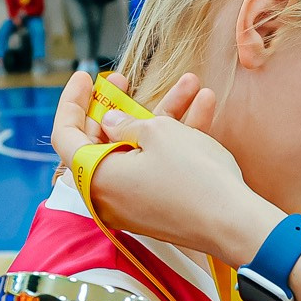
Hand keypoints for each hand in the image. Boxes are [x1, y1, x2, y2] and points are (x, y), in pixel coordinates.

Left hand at [50, 71, 279, 262]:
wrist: (235, 224)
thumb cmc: (193, 176)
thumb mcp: (159, 133)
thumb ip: (126, 123)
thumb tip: (110, 123)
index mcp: (95, 177)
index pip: (65, 136)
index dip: (72, 101)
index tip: (84, 76)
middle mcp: (107, 195)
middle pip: (100, 142)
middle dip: (117, 106)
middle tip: (125, 80)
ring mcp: (133, 204)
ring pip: (136, 151)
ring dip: (162, 115)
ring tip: (191, 84)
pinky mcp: (157, 207)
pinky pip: (154, 168)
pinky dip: (173, 141)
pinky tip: (204, 107)